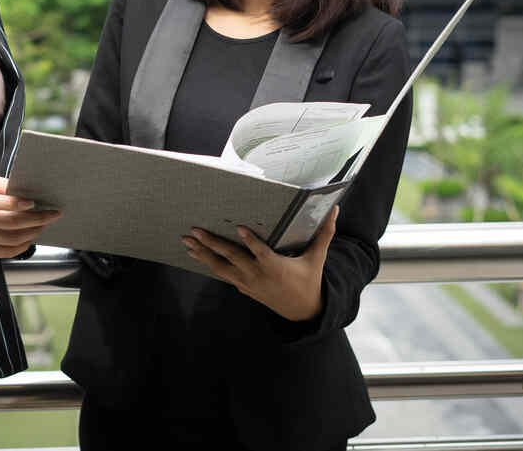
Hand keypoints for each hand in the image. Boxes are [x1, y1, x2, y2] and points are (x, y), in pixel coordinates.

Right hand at [0, 175, 60, 258]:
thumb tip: (25, 190)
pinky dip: (21, 247)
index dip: (19, 204)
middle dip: (36, 219)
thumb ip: (3, 185)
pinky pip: (5, 252)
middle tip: (51, 215)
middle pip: (11, 223)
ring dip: (32, 233)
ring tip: (43, 225)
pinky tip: (30, 238)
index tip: (35, 203)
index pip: (0, 204)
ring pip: (11, 239)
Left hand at [182, 206, 338, 321]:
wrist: (301, 312)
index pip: (261, 252)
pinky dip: (209, 265)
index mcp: (276, 267)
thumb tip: (335, 210)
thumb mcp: (317, 259)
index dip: (249, 242)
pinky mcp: (243, 287)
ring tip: (187, 242)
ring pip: (221, 268)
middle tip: (195, 231)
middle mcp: (258, 275)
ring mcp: (248, 283)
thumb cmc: (309, 281)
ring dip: (202, 254)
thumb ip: (324, 234)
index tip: (238, 228)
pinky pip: (223, 275)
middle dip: (211, 244)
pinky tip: (196, 255)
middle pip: (232, 258)